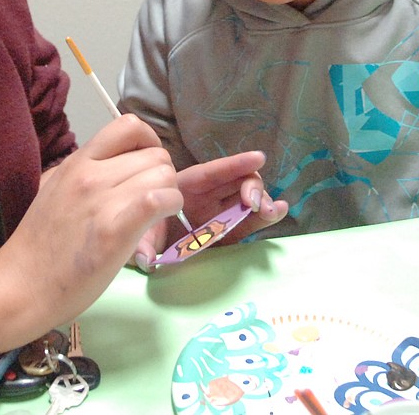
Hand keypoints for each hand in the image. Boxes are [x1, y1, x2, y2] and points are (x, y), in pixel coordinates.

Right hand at [0, 114, 182, 329]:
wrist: (21, 285)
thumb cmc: (38, 244)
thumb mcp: (55, 189)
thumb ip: (84, 172)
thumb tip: (114, 165)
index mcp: (77, 162)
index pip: (128, 125)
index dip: (149, 142)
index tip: (145, 166)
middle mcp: (90, 174)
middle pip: (156, 155)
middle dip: (162, 176)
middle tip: (152, 200)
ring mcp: (102, 201)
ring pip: (164, 175)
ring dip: (169, 194)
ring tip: (155, 215)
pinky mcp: (115, 231)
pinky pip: (158, 200)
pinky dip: (170, 206)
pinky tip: (160, 221)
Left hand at [132, 150, 288, 271]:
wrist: (140, 245)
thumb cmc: (140, 231)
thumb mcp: (139, 234)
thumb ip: (142, 245)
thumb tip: (145, 259)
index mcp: (185, 188)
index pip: (212, 173)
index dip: (235, 164)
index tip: (258, 158)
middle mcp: (206, 197)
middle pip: (236, 182)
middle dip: (251, 186)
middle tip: (255, 202)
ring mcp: (220, 214)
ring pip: (248, 200)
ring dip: (263, 202)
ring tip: (271, 212)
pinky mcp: (229, 233)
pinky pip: (250, 222)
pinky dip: (265, 217)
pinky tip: (279, 212)